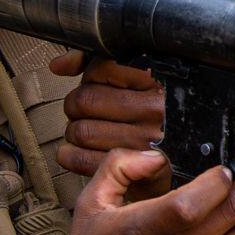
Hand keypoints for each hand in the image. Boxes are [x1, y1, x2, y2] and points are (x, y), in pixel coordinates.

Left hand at [51, 51, 161, 178]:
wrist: (176, 159)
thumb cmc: (152, 116)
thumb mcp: (140, 82)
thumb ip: (100, 65)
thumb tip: (58, 66)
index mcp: (157, 82)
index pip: (101, 69)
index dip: (89, 78)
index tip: (94, 85)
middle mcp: (154, 110)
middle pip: (84, 100)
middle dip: (76, 106)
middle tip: (85, 112)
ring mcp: (144, 141)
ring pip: (80, 130)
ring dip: (75, 131)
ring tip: (88, 131)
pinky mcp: (131, 168)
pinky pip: (81, 159)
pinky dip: (70, 155)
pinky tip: (80, 151)